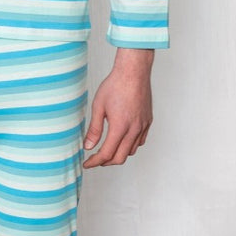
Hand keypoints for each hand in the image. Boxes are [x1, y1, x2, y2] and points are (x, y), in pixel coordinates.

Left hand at [82, 48, 153, 167]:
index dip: (95, 162)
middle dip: (106, 162)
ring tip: (107, 149)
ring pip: (131, 151)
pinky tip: (121, 140)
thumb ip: (94, 129)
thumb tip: (88, 146)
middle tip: (95, 160)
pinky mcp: (148, 121)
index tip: (87, 164)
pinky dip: (129, 146)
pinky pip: (140, 141)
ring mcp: (143, 126)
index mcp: (120, 127)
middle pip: (120, 158)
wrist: (133, 72)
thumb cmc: (115, 86)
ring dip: (118, 154)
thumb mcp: (98, 107)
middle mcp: (134, 129)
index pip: (106, 154)